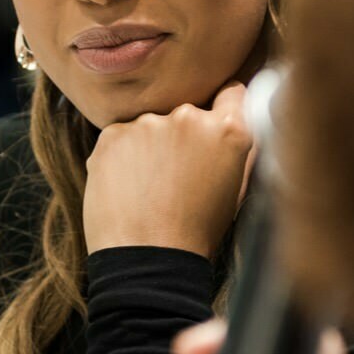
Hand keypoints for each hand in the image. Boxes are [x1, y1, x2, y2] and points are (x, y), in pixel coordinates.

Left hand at [83, 83, 254, 258]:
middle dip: (183, 136)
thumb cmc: (197, 233)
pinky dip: (122, 157)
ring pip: (151, 126)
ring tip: (149, 189)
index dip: (224, 108)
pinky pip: (120, 138)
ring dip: (150, 147)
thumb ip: (240, 147)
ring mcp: (147, 124)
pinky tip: (128, 188)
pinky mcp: (111, 135)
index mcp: (228, 130)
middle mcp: (189, 117)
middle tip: (178, 177)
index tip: (213, 126)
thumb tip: (241, 117)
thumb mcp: (236, 189)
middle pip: (187, 112)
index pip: (231, 92)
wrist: (147, 261)